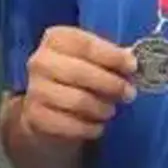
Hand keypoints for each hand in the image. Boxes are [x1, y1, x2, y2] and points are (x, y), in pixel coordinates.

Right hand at [17, 26, 136, 142]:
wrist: (47, 108)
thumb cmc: (76, 78)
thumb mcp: (91, 61)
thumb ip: (110, 59)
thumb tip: (130, 62)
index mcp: (55, 39)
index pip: (85, 44)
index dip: (112, 56)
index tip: (133, 66)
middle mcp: (40, 61)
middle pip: (80, 72)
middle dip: (111, 84)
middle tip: (129, 94)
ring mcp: (35, 90)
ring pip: (77, 100)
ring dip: (101, 108)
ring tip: (110, 110)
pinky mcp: (36, 117)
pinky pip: (70, 125)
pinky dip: (90, 127)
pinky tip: (98, 126)